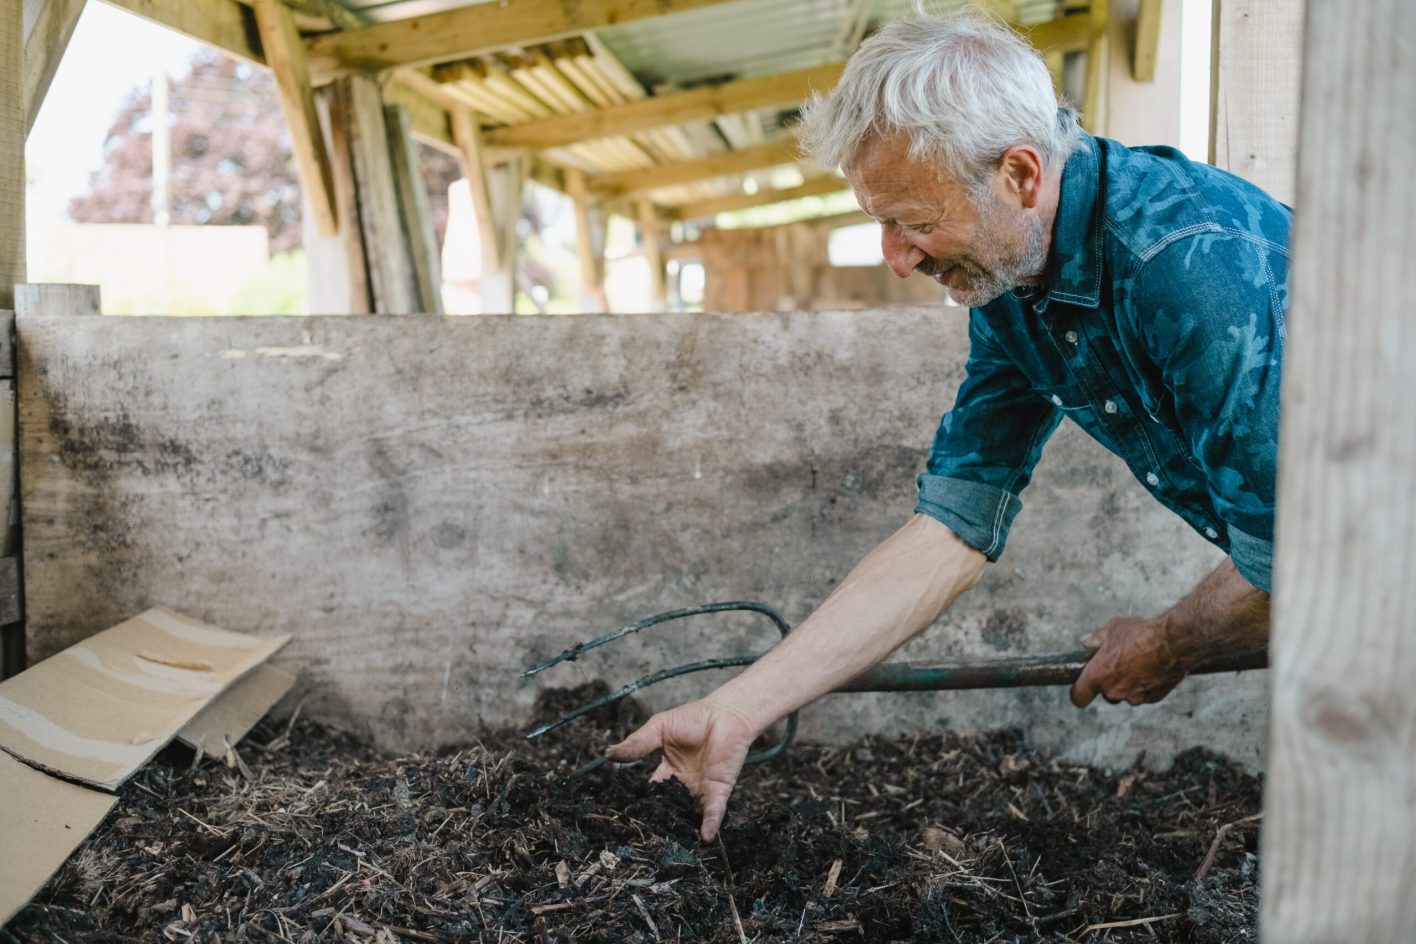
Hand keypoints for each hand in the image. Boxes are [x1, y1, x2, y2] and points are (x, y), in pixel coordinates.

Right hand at [605, 697, 759, 841]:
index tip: (624, 818)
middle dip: (659, 823)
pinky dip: (710, 823)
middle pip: (668, 809)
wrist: (725, 713)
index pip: (651, 792)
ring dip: (682, 830)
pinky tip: (705, 836)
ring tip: (670, 848)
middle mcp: (683, 786)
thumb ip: (637, 744)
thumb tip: (609, 754)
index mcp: (667, 772)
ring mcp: (701, 790)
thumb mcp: (659, 729)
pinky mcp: (719, 790)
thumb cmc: (693, 718)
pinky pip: (714, 810)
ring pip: (689, 814)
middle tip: (645, 840)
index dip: (640, 803)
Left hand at [1069, 615, 1190, 707]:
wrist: (1174, 641)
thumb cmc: (1141, 633)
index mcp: (1098, 675)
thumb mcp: (1113, 628)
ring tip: (1139, 661)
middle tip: (1120, 662)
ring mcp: (1134, 697)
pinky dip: (1145, 685)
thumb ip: (1095, 639)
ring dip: (1128, 683)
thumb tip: (1085, 643)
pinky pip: (1143, 694)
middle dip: (1110, 681)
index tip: (1083, 688)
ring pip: (1125, 694)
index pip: (1078, 696)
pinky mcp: (1152, 698)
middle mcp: (1114, 691)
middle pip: (1105, 692)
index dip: (1079, 693)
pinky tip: (1152, 667)